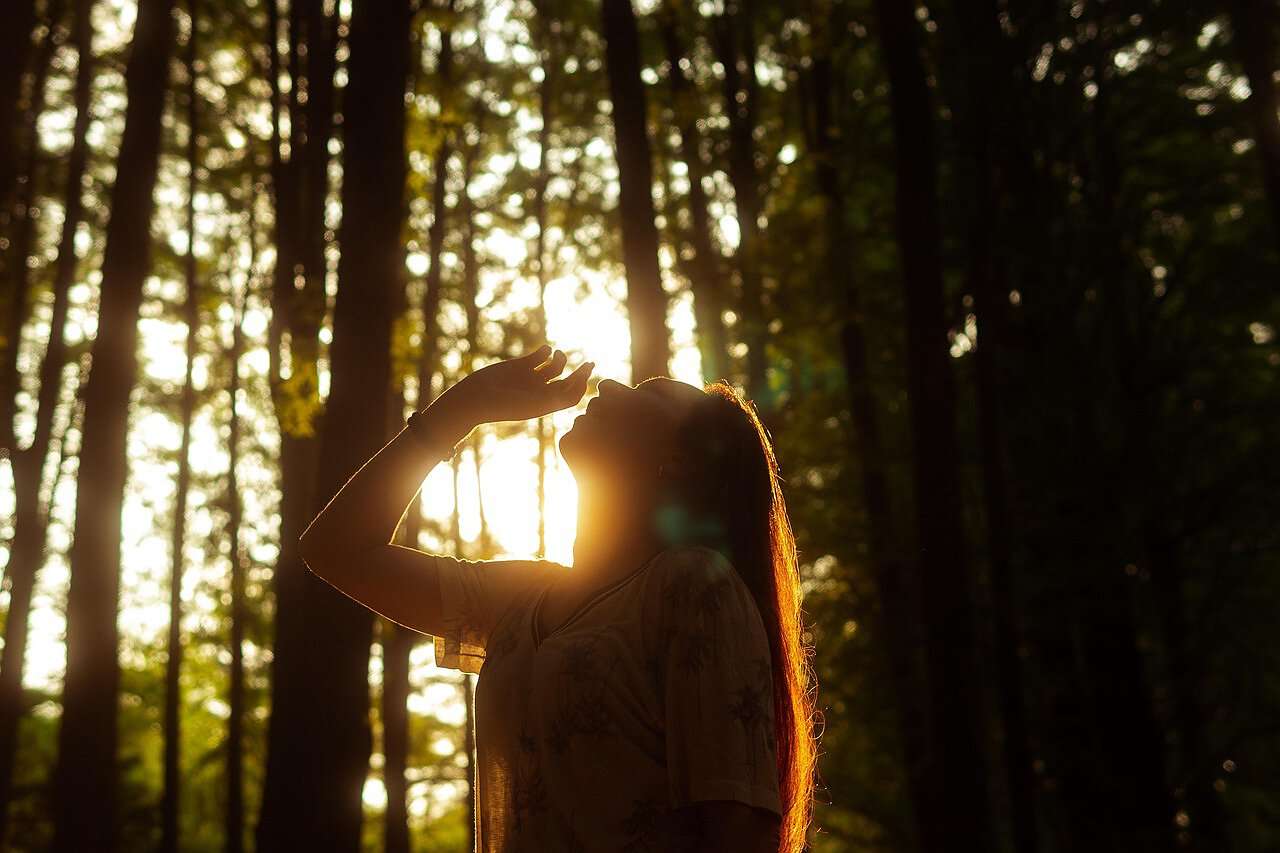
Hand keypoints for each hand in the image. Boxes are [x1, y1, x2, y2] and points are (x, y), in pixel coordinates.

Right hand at [442, 344, 594, 424]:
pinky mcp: (520, 365)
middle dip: (580, 373)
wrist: (475, 399)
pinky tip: (545, 350)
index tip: (586, 379)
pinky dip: (545, 351)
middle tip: (590, 364)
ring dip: (561, 359)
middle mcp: (540, 392)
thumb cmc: (504, 405)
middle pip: (567, 382)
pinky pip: (539, 356)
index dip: (582, 388)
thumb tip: (577, 389)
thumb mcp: (532, 402)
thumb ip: (554, 397)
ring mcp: (531, 378)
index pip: (571, 397)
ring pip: (555, 367)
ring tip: (558, 355)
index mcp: (545, 405)